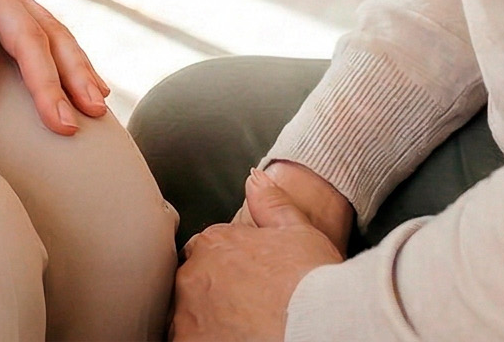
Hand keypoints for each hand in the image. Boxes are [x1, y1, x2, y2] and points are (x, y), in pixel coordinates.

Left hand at [171, 169, 344, 340]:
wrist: (318, 322)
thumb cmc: (311, 282)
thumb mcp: (298, 230)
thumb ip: (270, 203)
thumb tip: (254, 178)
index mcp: (214, 243)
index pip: (203, 253)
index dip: (224, 271)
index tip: (241, 286)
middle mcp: (194, 276)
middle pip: (192, 285)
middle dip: (210, 297)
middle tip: (242, 312)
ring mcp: (188, 315)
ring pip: (185, 319)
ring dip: (203, 323)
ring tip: (236, 331)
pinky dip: (199, 340)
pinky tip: (226, 341)